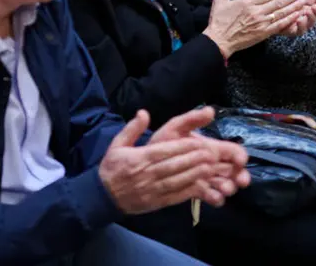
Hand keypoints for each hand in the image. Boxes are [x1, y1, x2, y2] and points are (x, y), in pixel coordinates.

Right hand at [100, 108, 247, 214]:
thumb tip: (143, 112)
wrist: (103, 196)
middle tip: (212, 153)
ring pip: (178, 180)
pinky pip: (176, 196)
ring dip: (196, 174)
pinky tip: (202, 185)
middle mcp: (147, 173)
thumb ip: (132, 129)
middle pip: (174, 165)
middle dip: (195, 159)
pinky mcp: (157, 202)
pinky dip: (189, 191)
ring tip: (211, 167)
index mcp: (139, 158)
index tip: (199, 142)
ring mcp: (153, 189)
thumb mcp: (117, 144)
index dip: (183, 147)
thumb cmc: (112, 168)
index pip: (164, 151)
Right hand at [202, 0, 315, 57]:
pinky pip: (280, 25)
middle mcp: (255, 11)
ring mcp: (261, 22)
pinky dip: (290, 19)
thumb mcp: (219, 0)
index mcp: (247, 2)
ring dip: (295, 6)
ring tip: (304, 2)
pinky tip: (298, 16)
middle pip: (278, 1)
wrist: (219, 40)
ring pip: (281, 12)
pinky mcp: (263, 33)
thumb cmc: (218, 21)